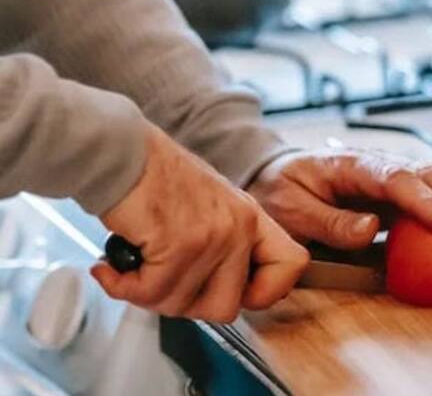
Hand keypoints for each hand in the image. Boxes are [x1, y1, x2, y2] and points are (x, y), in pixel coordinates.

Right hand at [91, 125, 309, 321]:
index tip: (237, 295)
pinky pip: (152, 292)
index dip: (266, 292)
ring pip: (183, 305)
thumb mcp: (210, 206)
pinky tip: (113, 269)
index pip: (292, 265)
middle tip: (161, 283)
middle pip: (228, 307)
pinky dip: (124, 288)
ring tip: (134, 266)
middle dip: (185, 304)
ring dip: (147, 294)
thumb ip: (224, 246)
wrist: (122, 152)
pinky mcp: (180, 243)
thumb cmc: (153, 177)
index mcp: (250, 217)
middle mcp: (239, 226)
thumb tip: (220, 293)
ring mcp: (214, 235)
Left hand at [248, 149, 431, 248]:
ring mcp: (400, 173)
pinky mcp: (408, 187)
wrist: (280, 172)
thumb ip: (329, 220)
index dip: (424, 200)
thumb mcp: (291, 207)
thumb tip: (371, 228)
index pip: (396, 179)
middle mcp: (385, 163)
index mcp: (355, 165)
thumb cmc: (283, 190)